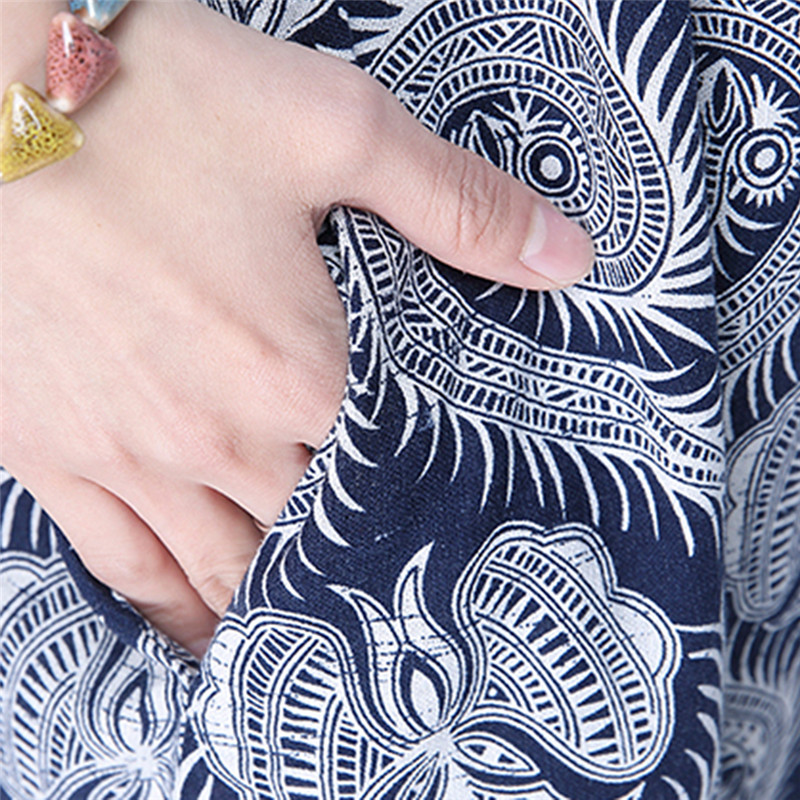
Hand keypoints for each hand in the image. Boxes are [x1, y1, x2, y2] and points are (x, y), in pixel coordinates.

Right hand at [1, 0, 592, 656]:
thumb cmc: (161, 103)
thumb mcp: (335, 128)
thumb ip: (458, 205)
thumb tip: (569, 257)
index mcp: (297, 371)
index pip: (383, 476)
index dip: (420, 509)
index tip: (446, 537)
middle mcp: (216, 436)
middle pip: (304, 535)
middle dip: (350, 568)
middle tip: (389, 599)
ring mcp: (126, 454)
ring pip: (216, 568)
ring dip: (268, 608)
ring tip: (305, 642)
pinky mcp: (48, 450)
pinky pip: (119, 560)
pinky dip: (164, 605)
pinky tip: (190, 630)